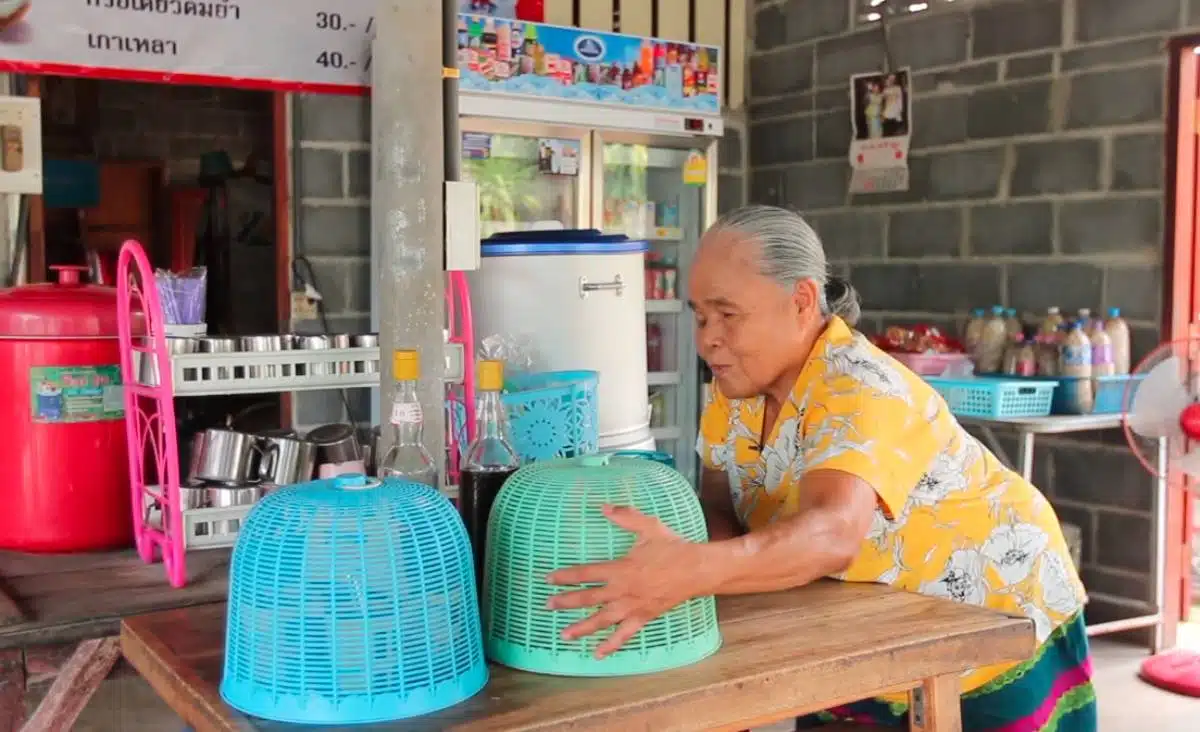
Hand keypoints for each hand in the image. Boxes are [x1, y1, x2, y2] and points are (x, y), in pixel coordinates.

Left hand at [545, 504, 705, 658]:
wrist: (696, 570)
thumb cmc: (672, 547)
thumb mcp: (648, 526)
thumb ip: (625, 516)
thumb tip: (603, 507)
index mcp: (620, 569)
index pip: (586, 574)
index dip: (565, 576)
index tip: (549, 579)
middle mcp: (622, 591)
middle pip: (588, 598)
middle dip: (566, 602)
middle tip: (548, 605)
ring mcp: (632, 607)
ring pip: (602, 620)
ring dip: (581, 628)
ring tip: (564, 635)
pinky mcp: (643, 617)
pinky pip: (624, 635)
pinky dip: (610, 645)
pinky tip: (598, 654)